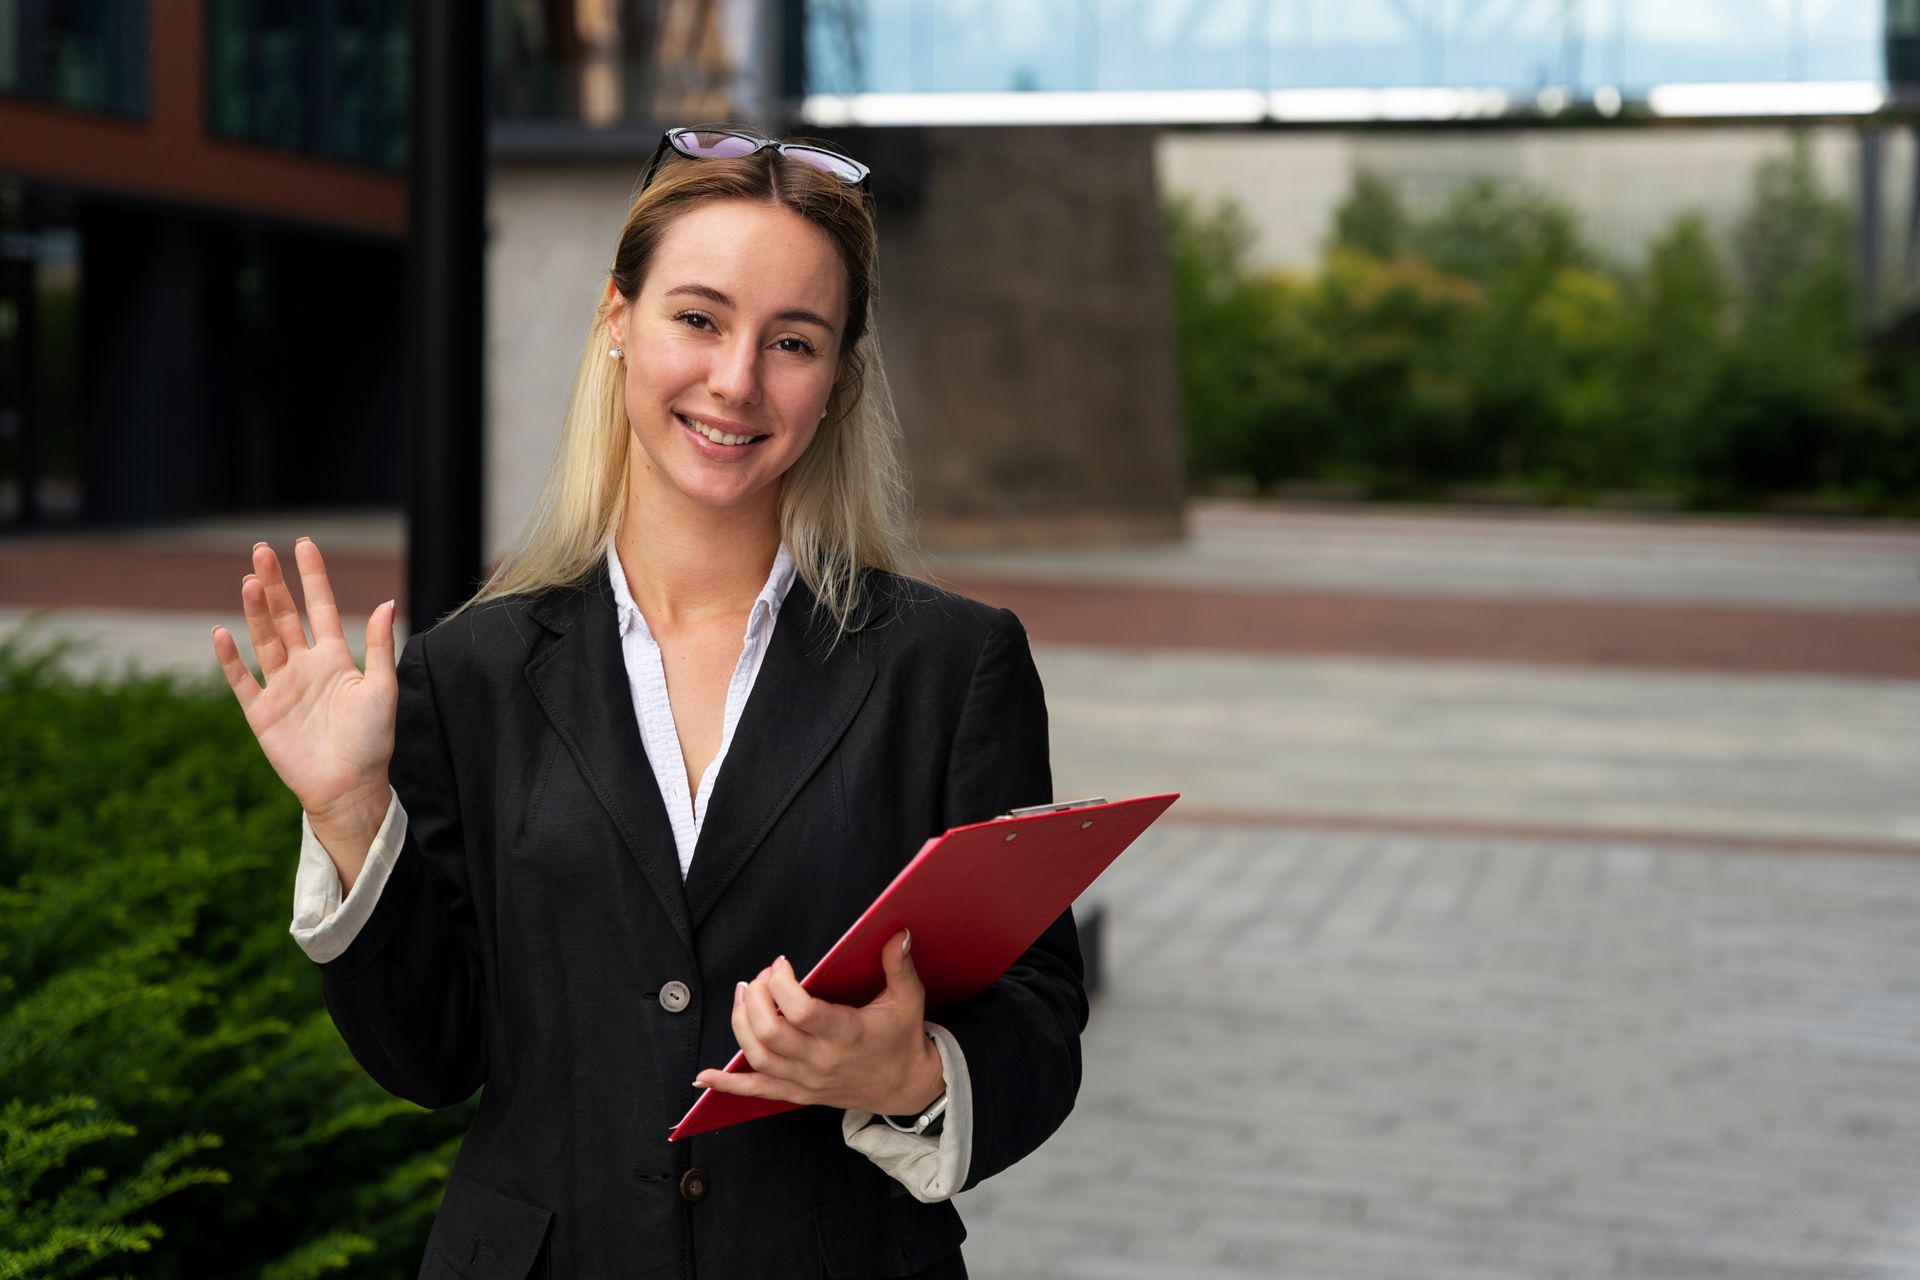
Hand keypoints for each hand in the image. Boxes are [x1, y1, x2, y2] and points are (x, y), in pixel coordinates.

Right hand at [212, 539, 398, 832]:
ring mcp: (281, 687)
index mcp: (336, 659)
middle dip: (274, 584)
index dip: (312, 577)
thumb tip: (387, 602)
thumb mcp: (382, 689)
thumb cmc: (373, 741)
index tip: (304, 545)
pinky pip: (242, 680)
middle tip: (261, 551)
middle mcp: (306, 666)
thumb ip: (378, 646)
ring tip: (248, 580)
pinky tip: (221, 632)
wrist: (349, 788)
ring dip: (255, 611)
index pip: (321, 607)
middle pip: (286, 616)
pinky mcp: (262, 712)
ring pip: (264, 639)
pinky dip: (231, 658)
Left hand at [692, 930, 944, 1116]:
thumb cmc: (903, 1039)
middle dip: (756, 998)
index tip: (782, 964)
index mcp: (847, 1034)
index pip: (801, 1011)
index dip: (782, 985)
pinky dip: (728, 1084)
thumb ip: (899, 965)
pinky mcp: (798, 1092)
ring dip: (740, 1024)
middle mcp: (821, 1059)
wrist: (907, 1087)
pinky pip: (757, 1091)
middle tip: (760, 977)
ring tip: (743, 996)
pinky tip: (704, 1075)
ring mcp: (806, 1079)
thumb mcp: (908, 999)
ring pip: (758, 1056)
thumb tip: (897, 932)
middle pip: (771, 1032)